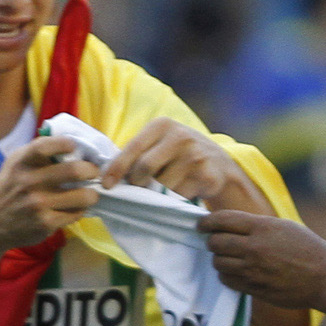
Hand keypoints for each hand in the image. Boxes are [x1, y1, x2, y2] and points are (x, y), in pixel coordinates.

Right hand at [0, 135, 98, 252]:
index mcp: (21, 162)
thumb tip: (71, 142)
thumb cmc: (8, 189)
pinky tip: (73, 208)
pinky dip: (79, 211)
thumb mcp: (14, 165)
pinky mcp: (46, 223)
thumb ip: (37, 153)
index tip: (75, 147)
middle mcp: (29, 182)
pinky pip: (76, 214)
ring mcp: (38, 204)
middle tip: (93, 172)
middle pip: (75, 171)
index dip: (66, 143)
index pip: (46, 145)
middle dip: (92, 171)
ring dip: (91, 195)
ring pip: (83, 196)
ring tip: (89, 194)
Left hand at [102, 119, 251, 208]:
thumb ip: (138, 152)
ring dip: (157, 194)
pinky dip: (173, 200)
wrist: (220, 163)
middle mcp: (180, 137)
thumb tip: (108, 175)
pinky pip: (179, 196)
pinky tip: (179, 193)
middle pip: (145, 168)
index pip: (133, 148)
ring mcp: (195, 156)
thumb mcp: (160, 143)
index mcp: (162, 125)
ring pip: (162, 185)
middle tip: (139, 189)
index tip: (106, 185)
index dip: (117, 168)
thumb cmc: (179, 154)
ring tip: (162, 190)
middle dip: (137, 183)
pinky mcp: (206, 176)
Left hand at [199, 211, 325, 307]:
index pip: (222, 220)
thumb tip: (230, 225)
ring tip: (229, 257)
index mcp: (262, 228)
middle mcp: (254, 248)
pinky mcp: (254, 288)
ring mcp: (253, 270)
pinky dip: (227, 274)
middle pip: (215, 242)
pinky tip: (236, 271)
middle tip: (215, 241)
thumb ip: (257, 225)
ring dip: (219, 258)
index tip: (202, 224)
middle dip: (212, 240)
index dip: (206, 222)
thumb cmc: (309, 250)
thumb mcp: (285, 227)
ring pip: (218, 262)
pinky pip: (227, 280)